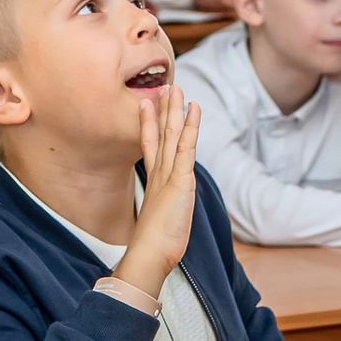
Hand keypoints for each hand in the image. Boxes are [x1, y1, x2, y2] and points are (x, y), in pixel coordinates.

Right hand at [113, 85, 200, 299]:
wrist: (149, 254)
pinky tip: (194, 108)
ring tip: (176, 88)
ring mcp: (168, 175)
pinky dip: (191, 126)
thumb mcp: (158, 222)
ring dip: (174, 109)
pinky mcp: (179, 180)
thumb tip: (160, 213)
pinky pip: (186, 147)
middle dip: (162, 110)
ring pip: (171, 134)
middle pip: (159, 134)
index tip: (146, 105)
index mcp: (154, 182)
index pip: (150, 146)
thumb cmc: (154, 245)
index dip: (148, 125)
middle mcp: (159, 173)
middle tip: (165, 87)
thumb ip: (160, 210)